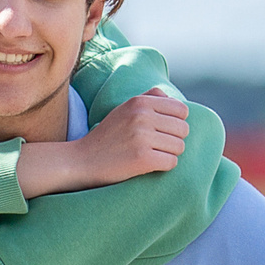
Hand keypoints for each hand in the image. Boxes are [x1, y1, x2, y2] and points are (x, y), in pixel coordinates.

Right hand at [21, 89, 187, 196]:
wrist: (80, 161)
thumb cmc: (106, 137)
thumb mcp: (123, 110)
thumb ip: (148, 98)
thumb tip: (173, 98)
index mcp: (139, 102)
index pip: (181, 110)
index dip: (175, 123)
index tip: (161, 132)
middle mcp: (141, 116)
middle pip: (183, 129)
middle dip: (173, 140)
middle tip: (155, 146)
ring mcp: (141, 137)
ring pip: (179, 147)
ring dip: (168, 154)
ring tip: (149, 155)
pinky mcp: (142, 158)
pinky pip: (172, 163)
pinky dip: (163, 167)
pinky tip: (148, 165)